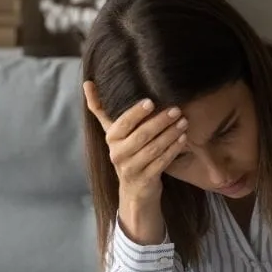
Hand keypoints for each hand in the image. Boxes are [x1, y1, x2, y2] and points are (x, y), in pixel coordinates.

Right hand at [83, 81, 188, 207]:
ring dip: (170, 134)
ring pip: (153, 149)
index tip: (151, 101)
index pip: (123, 123)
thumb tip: (87, 82)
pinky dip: (173, 149)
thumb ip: (100, 108)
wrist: (134, 189)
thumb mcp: (114, 132)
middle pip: (141, 135)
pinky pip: (161, 163)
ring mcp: (131, 169)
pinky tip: (183, 139)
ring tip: (183, 122)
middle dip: (160, 121)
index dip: (136, 113)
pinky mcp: (145, 180)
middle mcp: (117, 154)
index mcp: (111, 139)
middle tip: (176, 110)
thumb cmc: (126, 152)